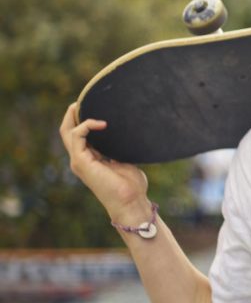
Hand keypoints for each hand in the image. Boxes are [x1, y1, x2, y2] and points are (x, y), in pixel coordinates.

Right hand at [60, 103, 149, 217]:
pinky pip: (76, 136)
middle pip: (67, 132)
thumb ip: (119, 149)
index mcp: (90, 159)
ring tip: (82, 105)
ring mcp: (79, 161)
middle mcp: (81, 160)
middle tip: (80, 101)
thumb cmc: (131, 185)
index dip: (81, 120)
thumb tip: (126, 134)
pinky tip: (101, 123)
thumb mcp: (125, 161)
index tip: (93, 106)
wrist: (130, 201)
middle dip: (72, 115)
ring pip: (67, 132)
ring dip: (74, 116)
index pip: (78, 136)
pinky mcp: (81, 162)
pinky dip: (86, 126)